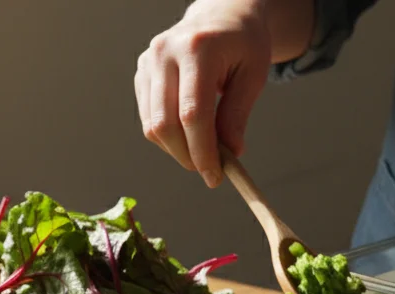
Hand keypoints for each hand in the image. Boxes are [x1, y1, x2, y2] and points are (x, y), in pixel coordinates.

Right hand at [134, 0, 272, 187]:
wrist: (221, 15)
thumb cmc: (243, 43)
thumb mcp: (253, 75)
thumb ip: (237, 114)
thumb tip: (230, 153)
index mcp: (197, 48)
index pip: (193, 114)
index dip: (202, 151)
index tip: (215, 176)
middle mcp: (164, 53)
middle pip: (166, 124)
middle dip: (187, 156)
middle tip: (209, 171)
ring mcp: (148, 62)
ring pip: (153, 126)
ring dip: (177, 150)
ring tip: (202, 152)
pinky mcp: (141, 72)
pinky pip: (149, 118)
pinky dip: (168, 136)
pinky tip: (189, 135)